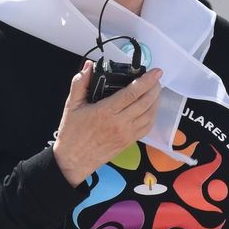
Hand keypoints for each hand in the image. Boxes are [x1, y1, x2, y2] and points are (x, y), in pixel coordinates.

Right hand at [52, 62, 163, 186]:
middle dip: (155, 88)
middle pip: (145, 102)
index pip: (132, 93)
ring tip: (155, 90)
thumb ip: (80, 83)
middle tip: (156, 78)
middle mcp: (120, 123)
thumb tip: (89, 66)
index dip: (146, 81)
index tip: (156, 72)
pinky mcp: (129, 142)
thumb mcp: (71, 106)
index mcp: (106, 112)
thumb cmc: (71, 134)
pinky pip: (147, 127)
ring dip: (155, 101)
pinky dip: (153, 115)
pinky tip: (151, 108)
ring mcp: (126, 134)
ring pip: (150, 115)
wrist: (72, 161)